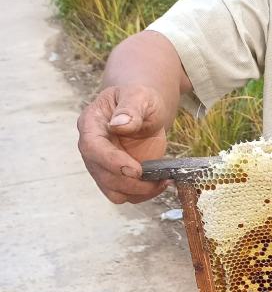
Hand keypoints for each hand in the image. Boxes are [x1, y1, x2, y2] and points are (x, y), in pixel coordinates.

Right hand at [77, 85, 169, 203]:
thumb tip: (119, 125)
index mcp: (91, 124)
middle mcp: (92, 149)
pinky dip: (144, 194)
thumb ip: (130, 108)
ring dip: (138, 192)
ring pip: (113, 191)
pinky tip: (161, 182)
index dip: (112, 162)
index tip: (137, 170)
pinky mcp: (117, 177)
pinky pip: (127, 195)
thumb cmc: (139, 99)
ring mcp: (102, 166)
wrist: (144, 110)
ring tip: (161, 181)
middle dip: (131, 182)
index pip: (93, 148)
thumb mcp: (139, 96)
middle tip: (159, 178)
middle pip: (103, 175)